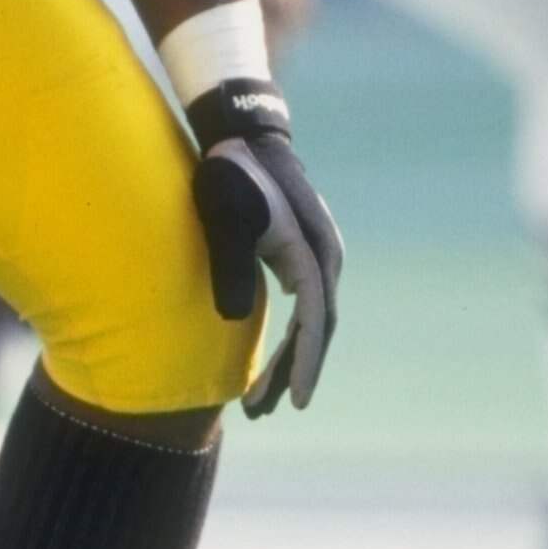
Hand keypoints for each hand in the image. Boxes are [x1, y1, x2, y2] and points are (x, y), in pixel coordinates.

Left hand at [190, 117, 343, 417]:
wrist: (242, 137)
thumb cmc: (230, 174)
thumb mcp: (224, 215)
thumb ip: (230, 264)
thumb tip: (234, 320)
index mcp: (312, 252)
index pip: (314, 320)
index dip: (305, 362)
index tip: (296, 401)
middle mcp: (323, 258)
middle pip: (314, 329)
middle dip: (291, 372)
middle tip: (260, 411)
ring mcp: (314, 257)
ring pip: (308, 321)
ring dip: (288, 359)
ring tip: (259, 400)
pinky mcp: (298, 256)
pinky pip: (300, 308)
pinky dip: (288, 336)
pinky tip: (270, 360)